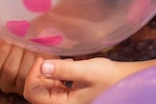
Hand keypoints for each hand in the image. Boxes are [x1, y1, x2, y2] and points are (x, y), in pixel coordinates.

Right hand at [0, 34, 52, 94]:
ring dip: (28, 55)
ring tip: (29, 47)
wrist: (34, 36)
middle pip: (9, 70)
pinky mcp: (31, 85)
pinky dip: (36, 61)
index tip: (8, 39)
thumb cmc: (14, 37)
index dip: (3, 49)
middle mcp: (3, 82)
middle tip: (20, 42)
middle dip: (17, 51)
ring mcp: (18, 86)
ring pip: (22, 73)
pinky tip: (36, 54)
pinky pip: (34, 75)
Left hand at [23, 56, 138, 103]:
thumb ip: (65, 69)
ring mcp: (64, 100)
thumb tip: (42, 66)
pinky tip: (68, 64)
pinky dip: (56, 72)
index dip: (32, 75)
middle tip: (51, 56)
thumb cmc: (108, 77)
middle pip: (36, 90)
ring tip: (64, 61)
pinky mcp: (67, 94)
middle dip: (39, 72)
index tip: (42, 58)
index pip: (32, 93)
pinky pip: (53, 84)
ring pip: (43, 86)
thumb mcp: (86, 70)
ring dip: (48, 71)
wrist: (123, 81)